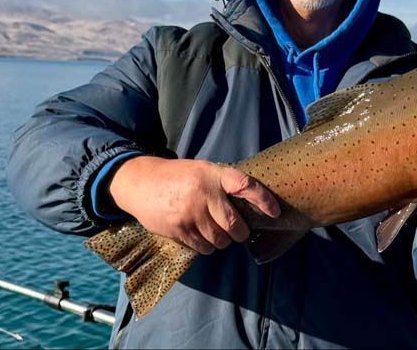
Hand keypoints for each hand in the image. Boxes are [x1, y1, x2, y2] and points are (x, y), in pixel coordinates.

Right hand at [108, 156, 280, 254]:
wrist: (141, 182)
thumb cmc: (178, 177)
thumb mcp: (202, 170)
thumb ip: (223, 183)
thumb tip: (251, 204)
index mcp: (213, 175)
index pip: (245, 185)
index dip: (263, 199)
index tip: (275, 212)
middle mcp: (203, 193)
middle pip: (234, 224)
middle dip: (241, 232)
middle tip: (239, 231)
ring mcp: (190, 213)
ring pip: (219, 240)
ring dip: (222, 241)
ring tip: (216, 232)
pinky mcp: (178, 229)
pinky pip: (203, 247)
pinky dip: (207, 247)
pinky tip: (201, 236)